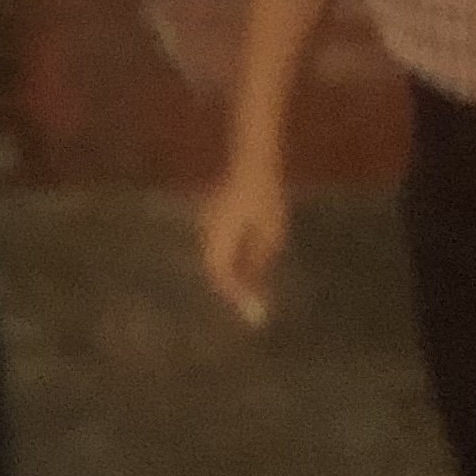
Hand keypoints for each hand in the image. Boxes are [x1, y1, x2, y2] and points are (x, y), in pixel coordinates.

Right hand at [196, 164, 288, 329]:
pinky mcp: (215, 219)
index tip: (254, 313)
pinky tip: (248, 269)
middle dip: (232, 289)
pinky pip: (219, 248)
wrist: (253, 161)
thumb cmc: (264, 196)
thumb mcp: (269, 232)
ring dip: (230, 276)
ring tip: (252, 292)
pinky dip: (232, 263)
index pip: (219, 273)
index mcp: (218, 236)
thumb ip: (258, 260)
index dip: (235, 294)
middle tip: (253, 307)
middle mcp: (207, 231)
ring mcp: (208, 224)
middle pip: (213, 268)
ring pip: (215, 259)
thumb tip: (254, 284)